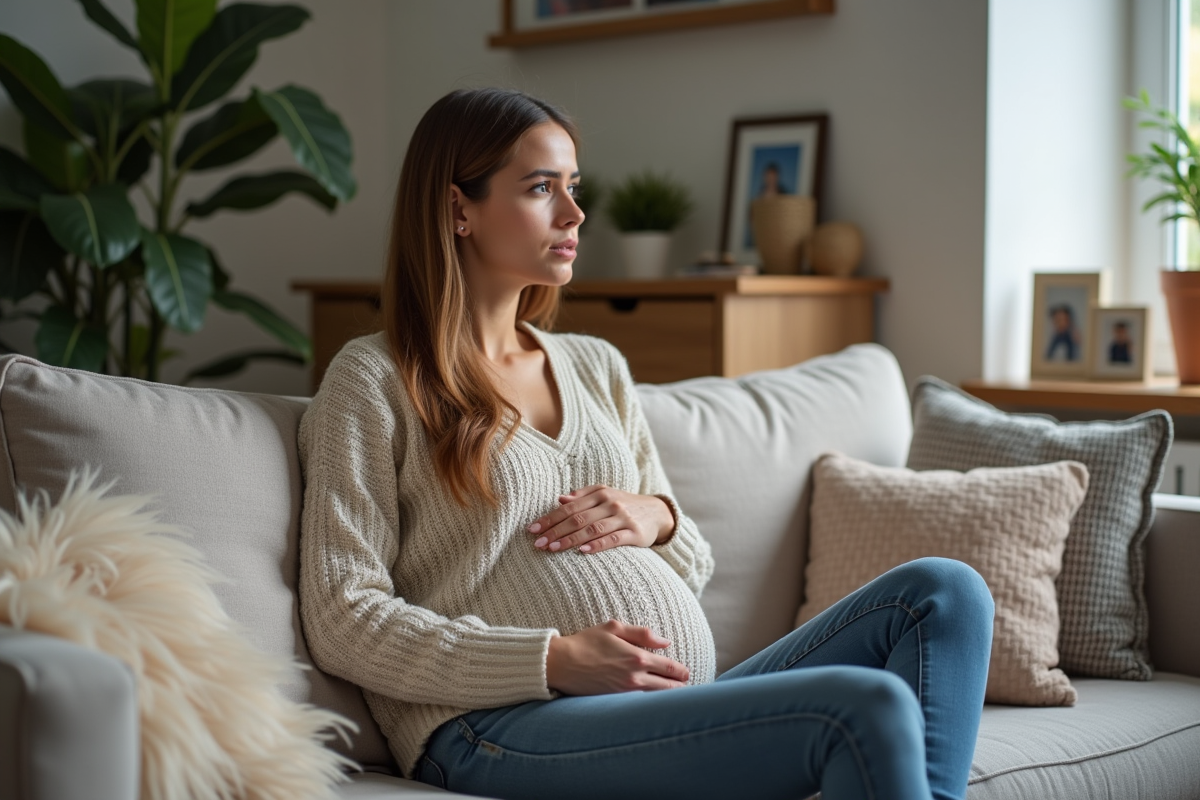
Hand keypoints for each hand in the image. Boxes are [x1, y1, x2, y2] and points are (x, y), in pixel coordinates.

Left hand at [528, 485, 673, 553]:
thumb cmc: (624, 504)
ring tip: (553, 548)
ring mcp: (623, 518)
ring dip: (570, 539)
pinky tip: (583, 552)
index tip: (532, 530)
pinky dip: (597, 545)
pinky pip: (613, 539)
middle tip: (538, 543)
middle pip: (578, 518)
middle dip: (555, 530)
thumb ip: (583, 496)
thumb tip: (560, 499)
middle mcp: (611, 503)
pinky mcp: (634, 533)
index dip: (550, 518)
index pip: (569, 507)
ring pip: (592, 529)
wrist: (657, 512)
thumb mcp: (605, 495)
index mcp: (600, 493)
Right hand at [546, 620, 689, 694]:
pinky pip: (640, 704)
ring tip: (674, 694)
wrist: (560, 664)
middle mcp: (634, 677)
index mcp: (637, 658)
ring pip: (656, 698)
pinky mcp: (615, 701)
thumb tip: (665, 641)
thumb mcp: (614, 628)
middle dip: (679, 685)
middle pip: (668, 687)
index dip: (681, 671)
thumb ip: (642, 633)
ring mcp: (625, 692)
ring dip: (668, 696)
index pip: (669, 668)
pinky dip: (651, 702)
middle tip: (684, 684)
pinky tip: (653, 701)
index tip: (686, 672)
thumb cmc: (585, 642)